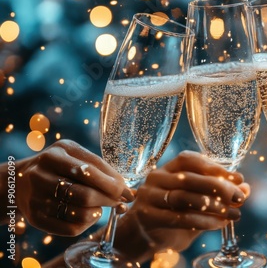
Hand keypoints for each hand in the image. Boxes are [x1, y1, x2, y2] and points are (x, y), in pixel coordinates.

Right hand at [16, 139, 133, 235]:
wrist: (20, 179)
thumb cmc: (59, 165)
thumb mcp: (74, 154)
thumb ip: (99, 168)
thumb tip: (128, 190)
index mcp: (55, 155)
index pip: (90, 171)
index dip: (114, 184)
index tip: (128, 191)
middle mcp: (41, 176)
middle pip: (85, 195)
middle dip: (109, 200)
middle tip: (121, 201)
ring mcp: (36, 198)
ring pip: (79, 213)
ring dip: (99, 211)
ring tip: (103, 205)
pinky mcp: (36, 218)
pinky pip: (70, 229)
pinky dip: (87, 223)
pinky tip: (91, 214)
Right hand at [114, 150, 249, 261]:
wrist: (142, 236)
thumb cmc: (173, 214)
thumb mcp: (198, 201)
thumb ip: (219, 193)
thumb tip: (246, 188)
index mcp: (168, 168)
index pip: (190, 159)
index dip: (215, 167)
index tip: (238, 178)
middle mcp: (156, 178)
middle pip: (190, 178)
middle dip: (219, 187)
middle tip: (240, 197)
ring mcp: (149, 197)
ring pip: (185, 198)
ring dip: (214, 206)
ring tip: (233, 213)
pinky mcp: (148, 216)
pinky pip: (180, 218)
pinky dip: (204, 221)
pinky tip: (219, 224)